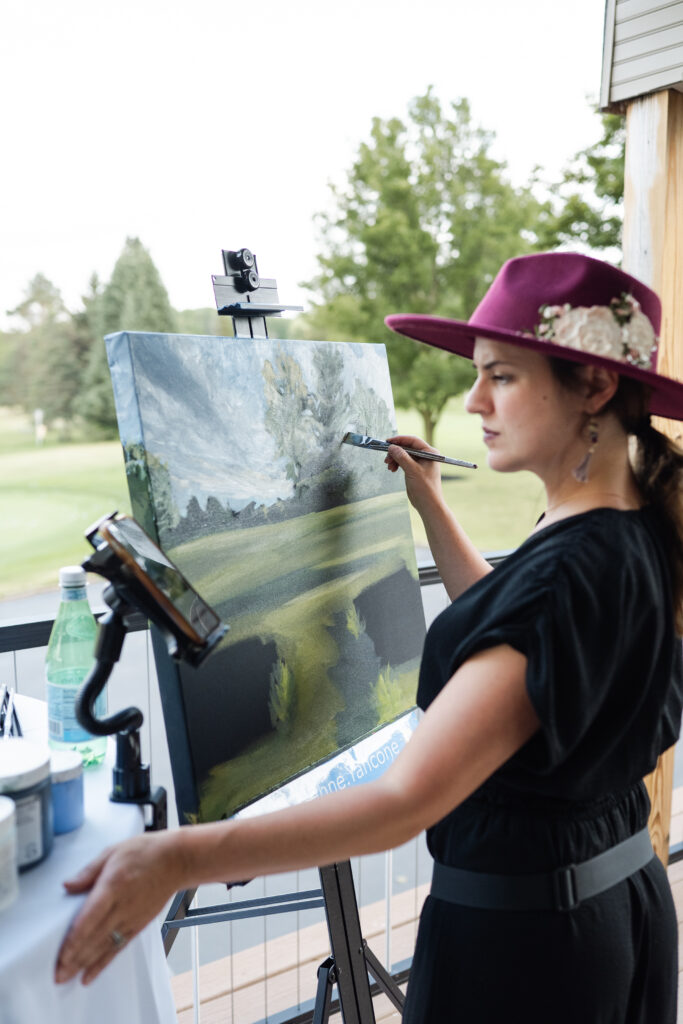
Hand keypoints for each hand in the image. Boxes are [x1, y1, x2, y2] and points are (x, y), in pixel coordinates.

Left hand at [55, 831, 183, 985]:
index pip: (91, 917)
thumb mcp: (113, 852)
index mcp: (113, 885)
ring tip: (67, 977)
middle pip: (95, 937)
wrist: (176, 861)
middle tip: (58, 974)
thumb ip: (89, 871)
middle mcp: (122, 906)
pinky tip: (90, 974)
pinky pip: (118, 948)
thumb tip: (68, 885)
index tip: (61, 954)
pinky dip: (103, 963)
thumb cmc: (146, 852)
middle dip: (75, 958)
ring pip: (105, 946)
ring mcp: (131, 918)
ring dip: (85, 964)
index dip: (75, 938)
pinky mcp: (138, 925)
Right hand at [384, 434, 443, 511]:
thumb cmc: (426, 488)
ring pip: (404, 455)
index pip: (413, 441)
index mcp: (430, 453)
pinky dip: (397, 464)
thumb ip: (402, 457)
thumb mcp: (412, 470)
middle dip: (396, 452)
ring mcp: (420, 463)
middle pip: (407, 447)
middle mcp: (426, 456)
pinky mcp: (414, 470)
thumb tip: (392, 447)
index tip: (388, 441)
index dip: (400, 440)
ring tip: (389, 466)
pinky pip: (403, 462)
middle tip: (387, 458)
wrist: (428, 504)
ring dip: (395, 458)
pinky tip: (392, 469)